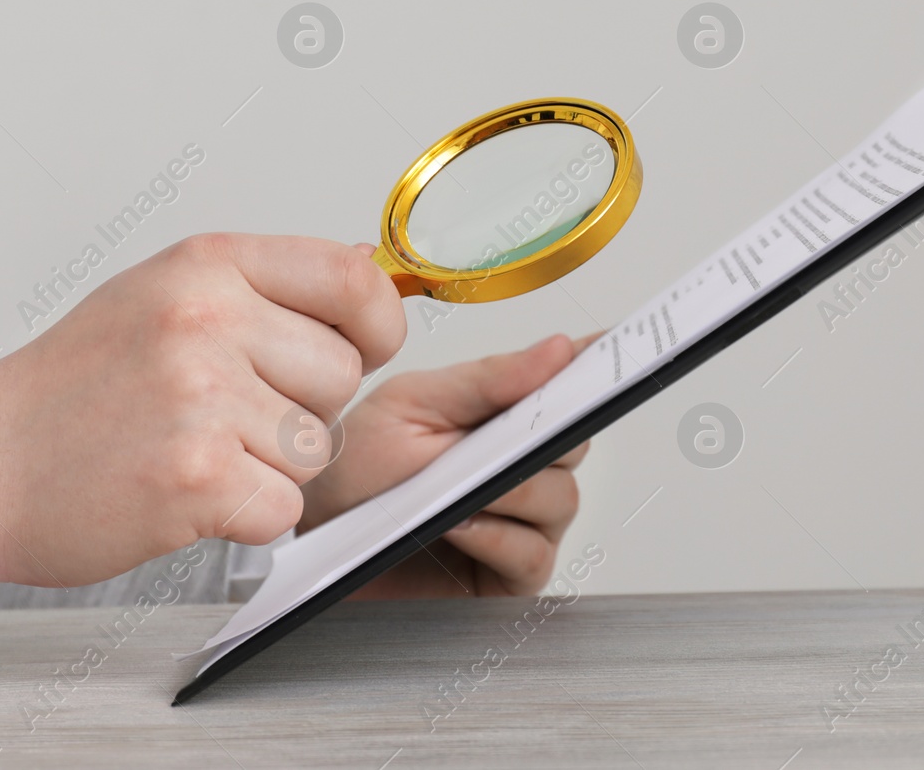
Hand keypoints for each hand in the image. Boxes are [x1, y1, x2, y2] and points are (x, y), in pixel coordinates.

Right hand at [0, 234, 404, 586]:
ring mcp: (202, 398)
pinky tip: (190, 493)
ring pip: (317, 446)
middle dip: (305, 406)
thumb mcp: (164, 294)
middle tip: (229, 414)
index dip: (376, 324)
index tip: (364, 346)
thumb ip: (265, 285)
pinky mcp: (198, 477)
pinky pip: (285, 505)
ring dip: (272, 465)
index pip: (352, 280)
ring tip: (197, 450)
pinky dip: (248, 515)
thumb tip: (366, 273)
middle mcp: (206, 320)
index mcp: (207, 266)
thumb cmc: (73, 387)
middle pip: (343, 373)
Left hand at [297, 333, 590, 597]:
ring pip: (559, 498)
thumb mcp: (413, 405)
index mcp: (501, 413)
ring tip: (458, 488)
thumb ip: (488, 381)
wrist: (311, 537)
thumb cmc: (356, 469)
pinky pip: (533, 555)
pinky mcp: (508, 575)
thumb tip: (559, 349)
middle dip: (543, 435)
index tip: (613, 349)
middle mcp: (521, 465)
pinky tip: (460, 525)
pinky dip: (500, 538)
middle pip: (574, 443)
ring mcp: (520, 521)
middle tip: (508, 432)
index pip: (567, 384)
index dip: (595, 366)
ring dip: (511, 491)